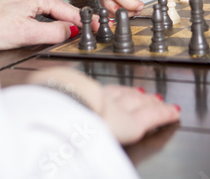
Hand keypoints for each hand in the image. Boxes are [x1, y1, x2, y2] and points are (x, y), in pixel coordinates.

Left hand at [0, 0, 87, 49]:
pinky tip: (32, 29)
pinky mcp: (7, 1)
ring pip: (42, 10)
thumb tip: (70, 31)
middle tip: (81, 34)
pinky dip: (37, 20)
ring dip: (50, 22)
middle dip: (67, 22)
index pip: (68, 10)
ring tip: (56, 35)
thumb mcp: (27, 34)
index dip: (84, 21)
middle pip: (56, 9)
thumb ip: (53, 32)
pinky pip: (30, 10)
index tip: (98, 26)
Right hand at [28, 68, 179, 145]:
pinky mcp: (132, 122)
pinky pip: (153, 117)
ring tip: (158, 101)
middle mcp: (101, 99)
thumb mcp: (45, 92)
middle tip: (143, 93)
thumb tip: (37, 87)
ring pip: (138, 104)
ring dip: (149, 103)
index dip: (113, 93)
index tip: (118, 92)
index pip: (101, 94)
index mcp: (78, 94)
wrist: (61, 105)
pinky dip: (164, 114)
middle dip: (133, 95)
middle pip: (122, 96)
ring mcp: (118, 109)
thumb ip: (49, 90)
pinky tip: (173, 112)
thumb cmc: (49, 102)